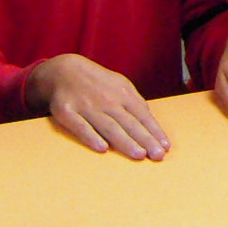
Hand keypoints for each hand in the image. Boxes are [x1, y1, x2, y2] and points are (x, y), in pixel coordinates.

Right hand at [29, 53, 169, 159]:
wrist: (63, 70)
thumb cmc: (96, 82)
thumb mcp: (119, 84)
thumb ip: (135, 101)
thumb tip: (149, 117)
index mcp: (122, 94)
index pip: (142, 115)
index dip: (154, 131)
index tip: (165, 147)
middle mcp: (106, 100)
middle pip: (129, 123)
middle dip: (145, 139)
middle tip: (157, 156)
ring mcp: (86, 106)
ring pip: (109, 127)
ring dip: (125, 141)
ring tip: (139, 155)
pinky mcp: (66, 112)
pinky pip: (80, 126)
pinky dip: (91, 137)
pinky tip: (102, 149)